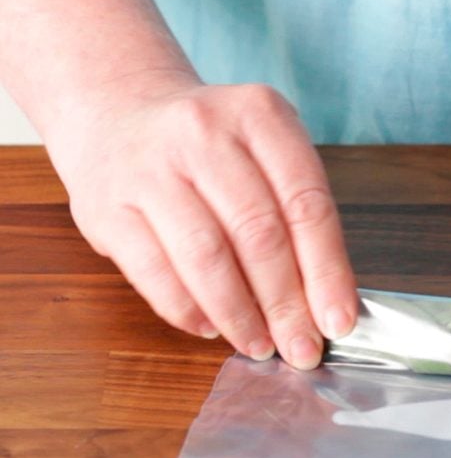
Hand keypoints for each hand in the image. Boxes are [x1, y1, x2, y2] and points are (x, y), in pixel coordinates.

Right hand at [48, 76, 358, 368]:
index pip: (306, 204)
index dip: (327, 270)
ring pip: (207, 257)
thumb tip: (324, 301)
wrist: (116, 109)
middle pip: (260, 235)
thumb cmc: (211, 144)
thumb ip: (295, 211)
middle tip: (303, 347)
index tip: (338, 320)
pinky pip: (154, 273)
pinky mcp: (106, 208)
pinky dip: (188, 310)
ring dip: (240, 315)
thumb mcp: (266, 148)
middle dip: (287, 304)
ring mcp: (150, 169)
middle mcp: (204, 134)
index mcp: (260, 115)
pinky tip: (211, 327)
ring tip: (260, 345)